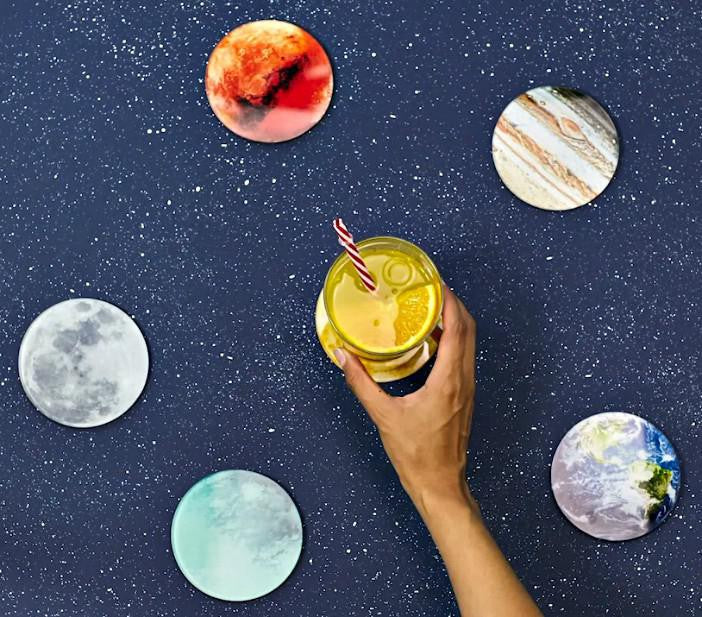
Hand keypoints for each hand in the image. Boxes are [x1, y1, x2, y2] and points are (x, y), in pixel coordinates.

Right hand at [333, 285, 475, 511]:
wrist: (440, 485)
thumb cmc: (416, 456)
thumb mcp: (383, 416)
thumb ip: (361, 383)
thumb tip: (344, 357)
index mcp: (448, 381)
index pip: (457, 329)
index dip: (450, 302)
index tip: (437, 283)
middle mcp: (464, 380)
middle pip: (469, 330)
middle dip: (454, 305)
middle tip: (432, 289)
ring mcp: (468, 389)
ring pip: (470, 343)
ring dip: (455, 322)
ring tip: (431, 309)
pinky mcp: (464, 396)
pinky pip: (465, 357)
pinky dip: (454, 340)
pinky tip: (432, 341)